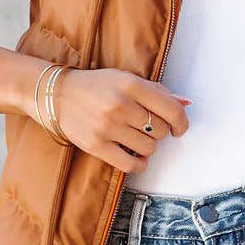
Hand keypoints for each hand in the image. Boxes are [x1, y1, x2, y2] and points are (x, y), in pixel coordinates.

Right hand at [32, 67, 191, 172]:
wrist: (58, 95)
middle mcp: (120, 105)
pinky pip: (131, 165)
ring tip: (135, 137)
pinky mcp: (96, 145)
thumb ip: (157, 91)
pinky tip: (136, 156)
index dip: (182, 123)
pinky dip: (139, 164)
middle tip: (147, 127)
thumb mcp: (127, 79)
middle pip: (161, 131)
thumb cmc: (97, 86)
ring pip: (148, 149)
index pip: (172, 110)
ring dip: (147, 147)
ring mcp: (107, 127)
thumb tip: (186, 103)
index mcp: (131, 85)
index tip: (179, 128)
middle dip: (159, 132)